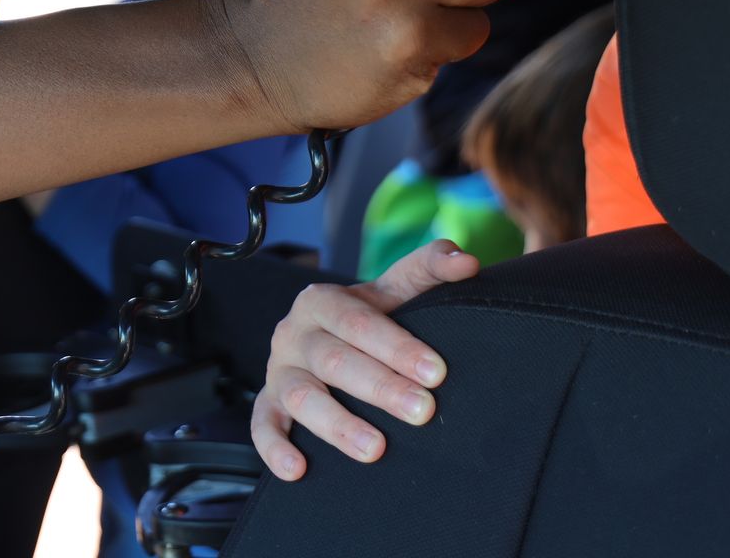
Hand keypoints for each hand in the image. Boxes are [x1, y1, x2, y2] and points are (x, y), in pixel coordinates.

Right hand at [250, 240, 479, 480]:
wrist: (325, 339)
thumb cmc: (366, 320)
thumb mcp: (392, 291)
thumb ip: (428, 270)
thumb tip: (468, 261)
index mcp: (321, 301)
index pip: (357, 321)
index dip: (396, 346)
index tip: (436, 372)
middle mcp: (294, 333)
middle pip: (333, 360)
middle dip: (379, 387)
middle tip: (422, 411)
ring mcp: (279, 371)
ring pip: (301, 395)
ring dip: (336, 423)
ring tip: (375, 449)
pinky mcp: (268, 404)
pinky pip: (262, 426)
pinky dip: (274, 448)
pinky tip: (297, 469)